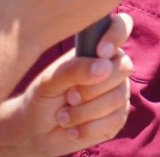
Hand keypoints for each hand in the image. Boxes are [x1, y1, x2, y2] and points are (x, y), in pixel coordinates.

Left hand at [0, 14, 134, 155]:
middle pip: (123, 67)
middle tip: (69, 96)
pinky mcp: (118, 118)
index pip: (121, 27)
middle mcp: (112, 68)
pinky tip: (73, 129)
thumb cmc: (42, 98)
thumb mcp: (50, 81)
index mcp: (97, 50)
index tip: (101, 52)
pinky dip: (89, 128)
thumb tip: (104, 67)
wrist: (35, 132)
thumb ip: (74, 70)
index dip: (116, 35)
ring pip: (118, 97)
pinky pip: (115, 120)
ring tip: (63, 116)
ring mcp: (118, 93)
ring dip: (85, 112)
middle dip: (92, 88)